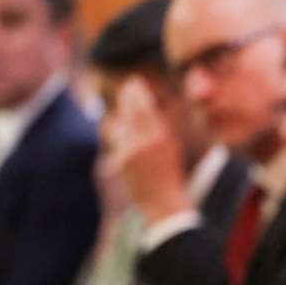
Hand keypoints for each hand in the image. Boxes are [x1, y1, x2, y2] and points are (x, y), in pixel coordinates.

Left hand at [107, 76, 189, 223]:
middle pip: (130, 109)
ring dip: (119, 121)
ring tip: (126, 123)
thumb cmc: (168, 174)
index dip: (136, 93)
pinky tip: (124, 145)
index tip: (132, 83)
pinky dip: (118, 139)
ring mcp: (134, 148)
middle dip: (126, 97)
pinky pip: (116, 141)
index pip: (145, 106)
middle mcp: (148, 138)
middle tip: (124, 89)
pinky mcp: (123, 160)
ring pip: (119, 124)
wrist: (163, 201)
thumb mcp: (169, 147)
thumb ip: (155, 128)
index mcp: (163, 135)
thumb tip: (140, 109)